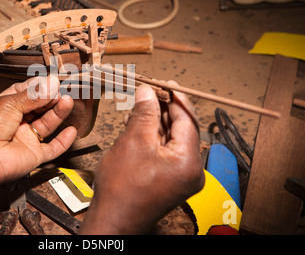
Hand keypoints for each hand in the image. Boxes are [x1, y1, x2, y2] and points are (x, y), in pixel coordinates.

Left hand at [0, 75, 77, 183]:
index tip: (53, 81)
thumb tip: (52, 82)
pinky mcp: (33, 155)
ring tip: (67, 102)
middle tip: (62, 91)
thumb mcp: (10, 103)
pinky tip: (71, 130)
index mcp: (6, 107)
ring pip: (48, 124)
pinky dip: (63, 141)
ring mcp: (25, 139)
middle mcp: (16, 122)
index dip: (41, 87)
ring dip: (58, 113)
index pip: (27, 93)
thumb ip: (34, 95)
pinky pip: (53, 148)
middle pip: (40, 108)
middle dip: (51, 99)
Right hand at [80, 83, 204, 233]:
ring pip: (171, 140)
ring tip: (140, 106)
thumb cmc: (121, 188)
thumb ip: (144, 113)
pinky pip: (165, 151)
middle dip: (164, 110)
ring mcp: (181, 176)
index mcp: (188, 162)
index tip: (166, 84)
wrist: (113, 220)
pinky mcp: (170, 179)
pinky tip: (138, 125)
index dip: (176, 99)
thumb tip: (147, 92)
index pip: (187, 120)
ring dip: (156, 122)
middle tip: (151, 92)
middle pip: (181, 129)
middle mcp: (191, 170)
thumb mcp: (133, 141)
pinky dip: (153, 138)